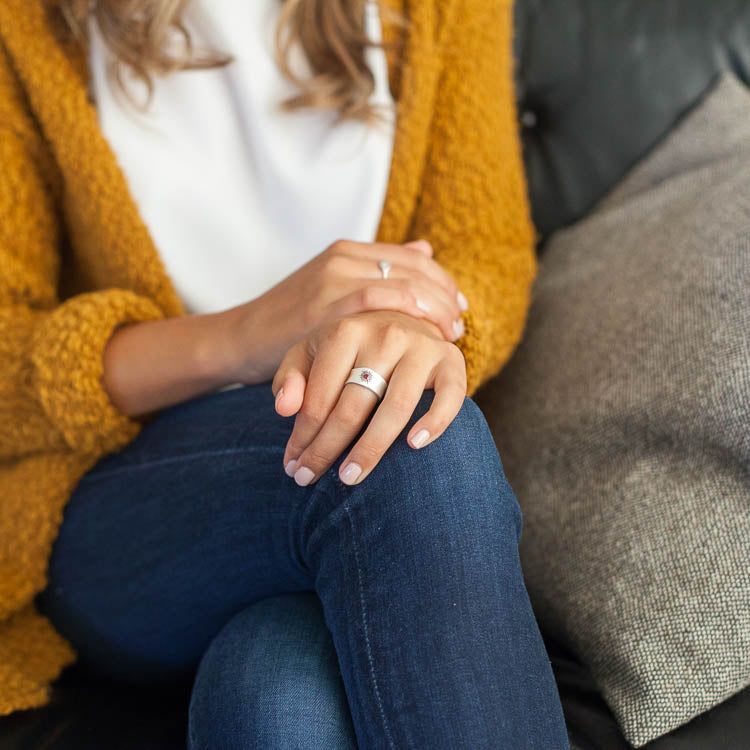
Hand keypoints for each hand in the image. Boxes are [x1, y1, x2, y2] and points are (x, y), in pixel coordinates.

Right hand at [224, 238, 468, 384]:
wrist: (241, 338)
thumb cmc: (290, 321)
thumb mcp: (333, 288)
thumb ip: (378, 269)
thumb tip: (425, 247)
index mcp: (348, 251)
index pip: (413, 257)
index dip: (443, 282)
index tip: (459, 308)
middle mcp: (343, 259)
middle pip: (415, 269)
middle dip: (445, 298)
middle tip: (458, 326)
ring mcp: (333, 280)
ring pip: (403, 285)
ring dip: (435, 310)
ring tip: (449, 335)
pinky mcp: (324, 308)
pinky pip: (379, 305)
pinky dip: (410, 319)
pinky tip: (425, 339)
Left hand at [271, 309, 467, 485]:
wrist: (403, 319)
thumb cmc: (350, 348)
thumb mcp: (310, 352)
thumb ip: (291, 377)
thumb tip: (283, 409)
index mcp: (345, 330)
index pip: (320, 396)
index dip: (303, 436)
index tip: (292, 465)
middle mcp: (385, 334)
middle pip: (353, 405)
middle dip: (327, 448)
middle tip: (309, 480)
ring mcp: (421, 346)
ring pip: (397, 407)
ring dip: (372, 448)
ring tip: (350, 478)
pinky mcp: (451, 360)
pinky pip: (449, 396)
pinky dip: (434, 422)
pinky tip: (414, 446)